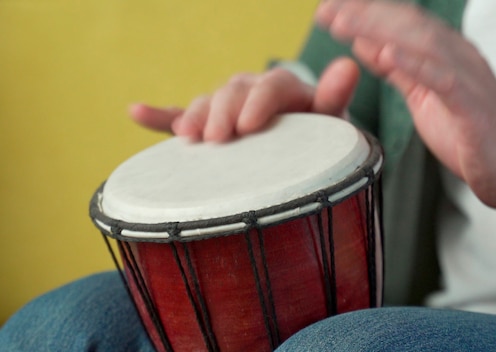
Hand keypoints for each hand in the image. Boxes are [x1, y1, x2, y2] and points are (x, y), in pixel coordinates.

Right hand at [129, 57, 359, 141]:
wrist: (304, 147)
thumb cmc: (321, 139)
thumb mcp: (332, 120)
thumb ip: (336, 95)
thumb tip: (350, 65)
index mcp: (284, 89)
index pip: (270, 85)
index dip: (258, 103)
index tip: (248, 126)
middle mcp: (251, 92)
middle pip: (233, 92)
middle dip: (223, 112)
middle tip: (219, 139)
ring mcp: (227, 107)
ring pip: (206, 102)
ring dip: (194, 116)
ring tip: (186, 136)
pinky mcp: (208, 123)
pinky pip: (180, 115)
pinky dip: (160, 115)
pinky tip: (136, 112)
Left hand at [316, 0, 495, 211]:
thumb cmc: (469, 135)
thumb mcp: (423, 96)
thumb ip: (398, 70)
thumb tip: (365, 44)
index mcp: (444, 54)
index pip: (401, 21)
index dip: (364, 12)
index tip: (327, 11)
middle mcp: (458, 56)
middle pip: (407, 23)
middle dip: (363, 14)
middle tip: (324, 12)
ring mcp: (468, 78)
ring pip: (422, 42)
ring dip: (379, 30)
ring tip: (344, 24)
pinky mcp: (474, 106)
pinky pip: (443, 78)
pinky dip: (414, 64)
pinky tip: (386, 55)